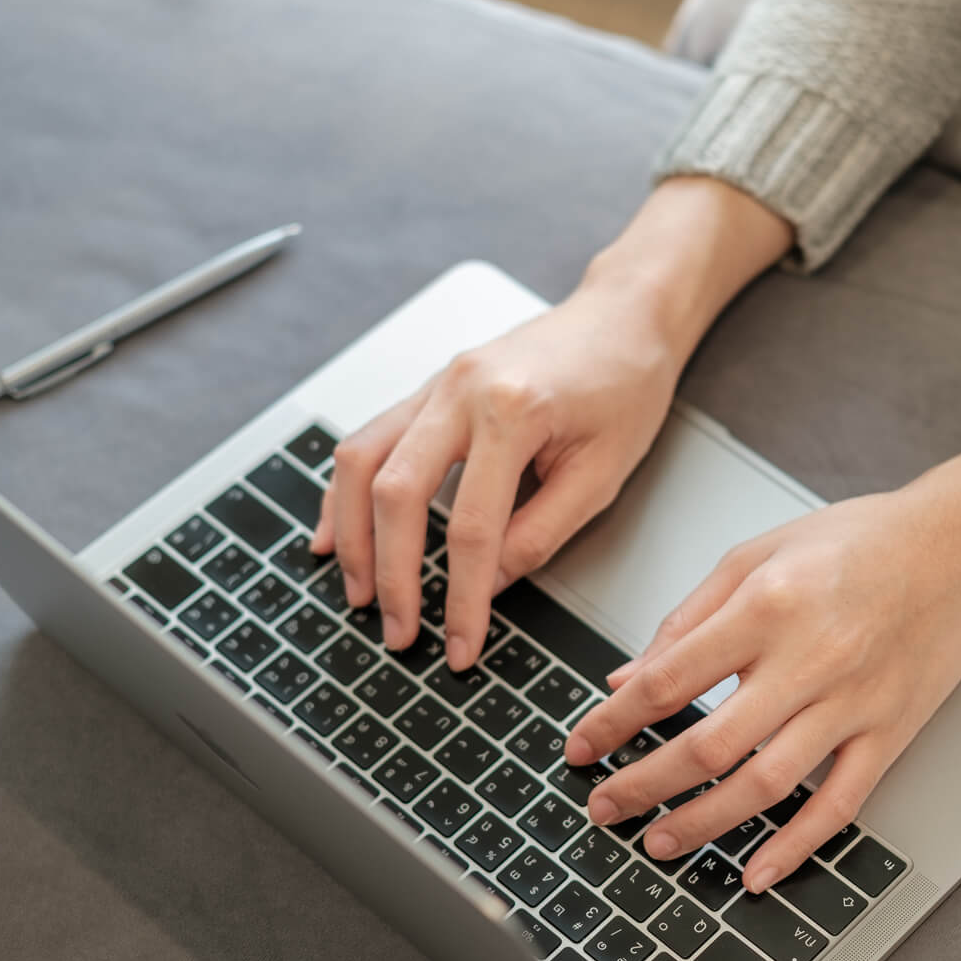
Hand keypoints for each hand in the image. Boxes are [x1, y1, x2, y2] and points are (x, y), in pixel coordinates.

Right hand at [311, 282, 682, 662]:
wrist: (623, 315)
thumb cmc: (626, 383)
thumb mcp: (603, 473)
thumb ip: (541, 534)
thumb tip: (486, 586)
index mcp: (513, 410)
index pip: (471, 527)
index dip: (461, 596)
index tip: (461, 644)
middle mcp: (461, 390)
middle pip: (397, 494)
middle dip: (391, 573)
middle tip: (398, 630)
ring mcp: (437, 384)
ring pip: (362, 462)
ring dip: (353, 535)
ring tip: (359, 592)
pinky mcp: (429, 389)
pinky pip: (368, 440)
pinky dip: (344, 491)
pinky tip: (334, 532)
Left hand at [567, 395, 960, 891]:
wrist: (958, 546)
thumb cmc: (857, 541)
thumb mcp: (756, 553)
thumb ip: (687, 619)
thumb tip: (626, 678)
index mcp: (767, 604)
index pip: (668, 681)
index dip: (613, 723)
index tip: (582, 747)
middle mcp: (810, 658)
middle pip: (709, 745)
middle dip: (644, 785)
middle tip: (606, 806)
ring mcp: (854, 703)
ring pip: (766, 785)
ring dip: (703, 824)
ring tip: (659, 842)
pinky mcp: (890, 733)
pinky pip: (839, 805)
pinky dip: (794, 846)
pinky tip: (756, 872)